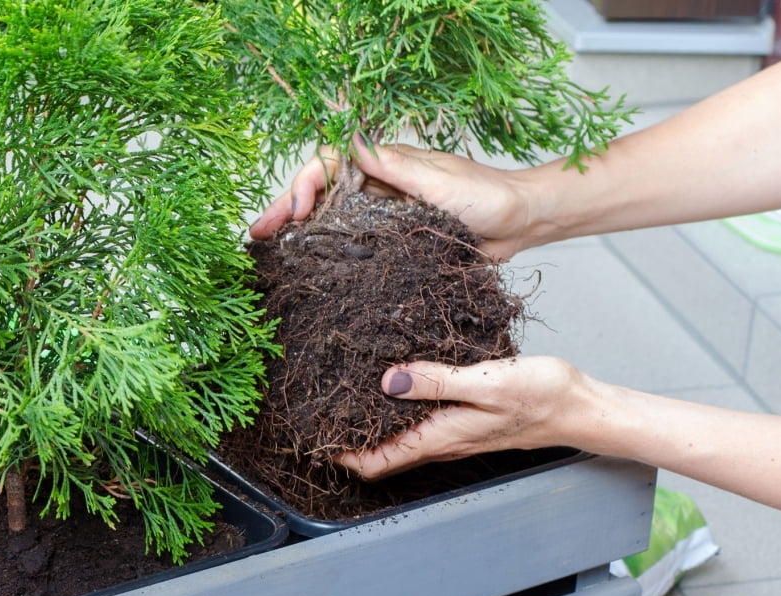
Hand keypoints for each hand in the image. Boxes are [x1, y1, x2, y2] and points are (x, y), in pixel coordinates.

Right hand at [249, 139, 535, 261]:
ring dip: (300, 235)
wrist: (522, 223)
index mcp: (384, 164)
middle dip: (286, 212)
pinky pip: (352, 245)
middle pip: (320, 194)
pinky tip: (310, 271)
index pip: (328, 166)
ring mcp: (383, 215)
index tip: (295, 215)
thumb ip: (393, 165)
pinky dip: (327, 255)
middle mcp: (378, 187)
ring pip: (331, 220)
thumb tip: (350, 139)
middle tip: (257, 237)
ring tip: (272, 255)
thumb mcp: (438, 181)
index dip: (303, 186)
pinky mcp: (393, 242)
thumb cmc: (488, 197)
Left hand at [337, 356, 588, 479]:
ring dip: (373, 427)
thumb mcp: (486, 382)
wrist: (581, 407)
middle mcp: (443, 443)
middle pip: (384, 456)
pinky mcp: (466, 423)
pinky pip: (421, 426)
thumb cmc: (541, 395)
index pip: (378, 463)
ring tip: (346, 401)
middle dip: (350, 441)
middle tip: (322, 415)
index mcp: (440, 437)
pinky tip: (395, 388)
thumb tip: (388, 381)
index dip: (343, 455)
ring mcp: (454, 435)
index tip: (315, 437)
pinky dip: (400, 415)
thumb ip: (436, 381)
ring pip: (401, 441)